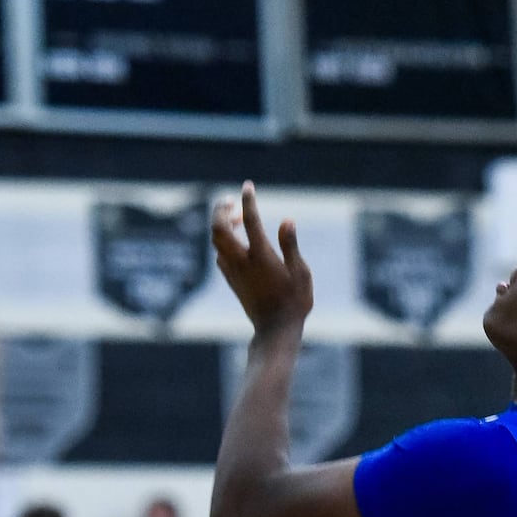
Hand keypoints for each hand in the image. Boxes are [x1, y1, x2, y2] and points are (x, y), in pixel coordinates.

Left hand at [211, 181, 312, 339]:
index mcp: (261, 256)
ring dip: (221, 224)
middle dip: (221, 210)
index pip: (251, 220)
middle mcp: (242, 261)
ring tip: (237, 217)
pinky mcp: (231, 280)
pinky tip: (235, 240)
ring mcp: (233, 271)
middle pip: (219, 228)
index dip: (248, 201)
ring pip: (216, 241)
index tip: (247, 186)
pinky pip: (219, 254)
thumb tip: (287, 220)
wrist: (275, 330)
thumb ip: (290, 245)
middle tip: (231, 200)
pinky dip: (222, 240)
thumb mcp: (300, 273)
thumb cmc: (294, 302)